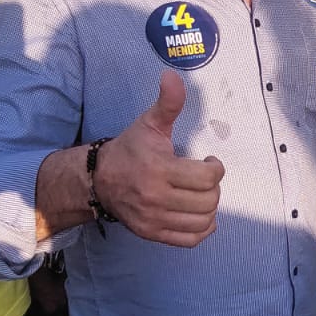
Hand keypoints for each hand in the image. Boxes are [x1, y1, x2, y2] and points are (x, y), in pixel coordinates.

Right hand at [94, 70, 223, 246]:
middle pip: (209, 200)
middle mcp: (156, 198)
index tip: (208, 161)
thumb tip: (171, 75)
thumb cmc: (131, 149)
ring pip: (203, 221)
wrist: (100, 180)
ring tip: (200, 194)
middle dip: (213, 187)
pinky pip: (191, 240)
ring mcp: (154, 219)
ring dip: (210, 207)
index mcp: (159, 169)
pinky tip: (198, 213)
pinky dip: (202, 228)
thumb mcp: (149, 123)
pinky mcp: (152, 234)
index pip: (208, 177)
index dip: (216, 168)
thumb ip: (167, 102)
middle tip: (203, 178)